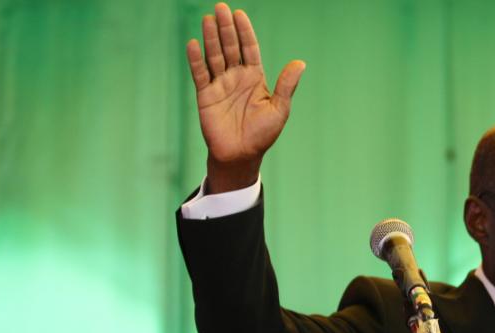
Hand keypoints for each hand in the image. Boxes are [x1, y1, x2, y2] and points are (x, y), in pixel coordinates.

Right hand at [186, 3, 305, 192]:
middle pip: (230, 47)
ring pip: (214, 56)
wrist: (241, 155)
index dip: (245, 32)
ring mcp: (220, 85)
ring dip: (211, 38)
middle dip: (226, 28)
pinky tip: (194, 43)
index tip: (240, 14)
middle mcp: (236, 77)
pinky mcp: (205, 95)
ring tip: (208, 19)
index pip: (249, 49)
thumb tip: (300, 64)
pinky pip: (200, 74)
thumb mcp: (279, 109)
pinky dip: (196, 60)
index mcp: (255, 78)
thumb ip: (286, 86)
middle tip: (220, 7)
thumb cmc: (262, 134)